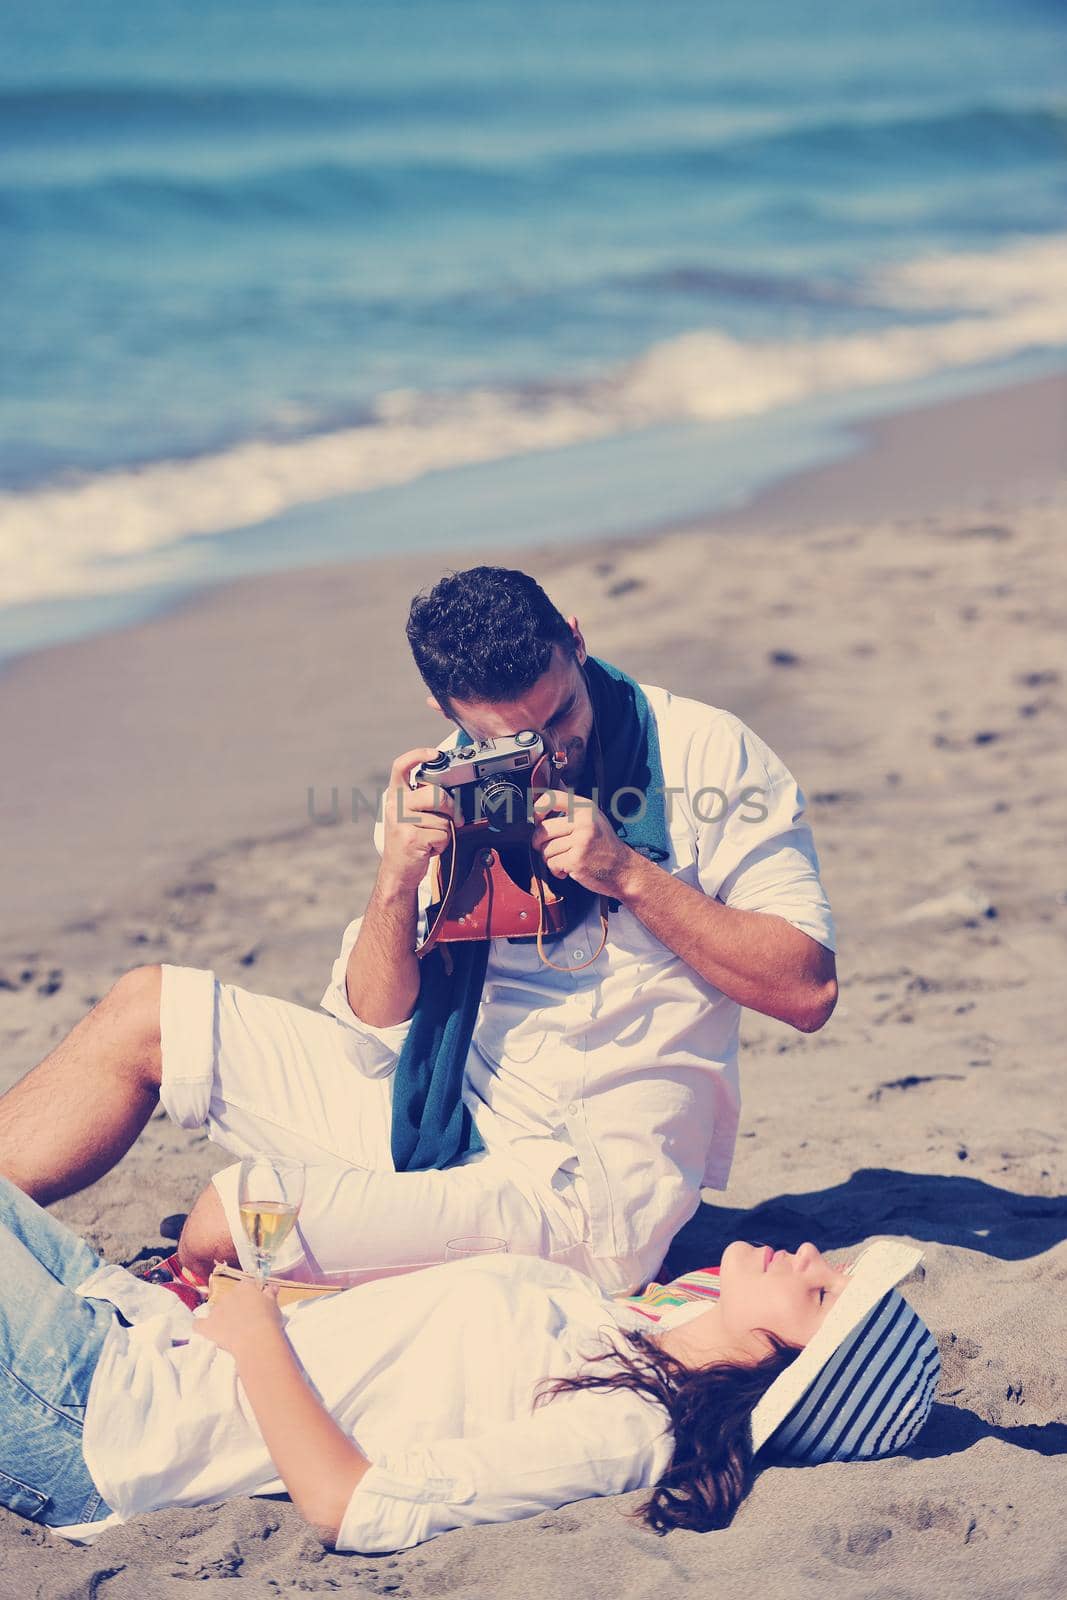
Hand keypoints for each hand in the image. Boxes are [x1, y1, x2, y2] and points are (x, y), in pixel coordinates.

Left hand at [192, 1280, 284, 1356]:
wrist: (256, 1339)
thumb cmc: (268, 1320)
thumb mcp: (274, 1304)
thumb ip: (271, 1293)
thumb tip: (272, 1286)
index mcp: (245, 1287)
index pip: (247, 1286)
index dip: (251, 1295)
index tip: (256, 1305)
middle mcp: (228, 1295)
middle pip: (230, 1298)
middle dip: (235, 1306)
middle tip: (245, 1320)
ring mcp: (216, 1310)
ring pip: (216, 1310)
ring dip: (221, 1316)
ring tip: (230, 1329)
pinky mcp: (207, 1326)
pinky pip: (198, 1324)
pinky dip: (201, 1326)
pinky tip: (206, 1329)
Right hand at [380, 747, 457, 892]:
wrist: (397, 871)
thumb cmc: (409, 841)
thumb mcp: (410, 815)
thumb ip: (424, 800)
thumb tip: (452, 794)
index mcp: (396, 795)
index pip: (401, 766)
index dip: (418, 755)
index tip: (434, 754)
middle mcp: (395, 805)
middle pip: (436, 794)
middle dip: (451, 808)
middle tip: (453, 819)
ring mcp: (401, 821)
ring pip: (442, 820)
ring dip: (443, 833)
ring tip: (429, 839)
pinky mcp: (410, 838)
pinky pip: (441, 836)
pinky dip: (442, 845)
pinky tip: (428, 849)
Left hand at [530, 787, 633, 896]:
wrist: (622, 869)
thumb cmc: (603, 844)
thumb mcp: (592, 818)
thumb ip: (569, 807)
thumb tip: (544, 792)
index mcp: (586, 808)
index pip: (552, 797)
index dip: (538, 808)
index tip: (537, 818)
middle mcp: (584, 822)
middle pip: (543, 829)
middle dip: (539, 841)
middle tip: (547, 846)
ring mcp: (581, 841)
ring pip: (545, 848)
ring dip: (549, 858)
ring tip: (563, 858)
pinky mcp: (577, 860)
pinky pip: (552, 863)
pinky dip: (556, 869)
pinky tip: (567, 869)